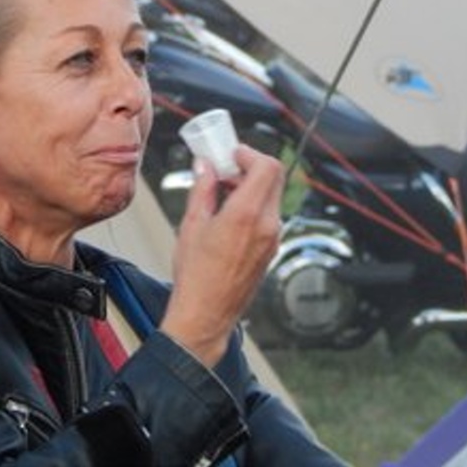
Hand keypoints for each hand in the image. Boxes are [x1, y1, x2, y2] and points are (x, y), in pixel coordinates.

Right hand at [160, 145, 282, 366]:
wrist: (207, 314)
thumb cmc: (196, 276)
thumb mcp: (191, 224)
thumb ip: (202, 189)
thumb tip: (205, 166)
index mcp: (245, 215)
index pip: (266, 167)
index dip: (249, 153)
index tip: (231, 153)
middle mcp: (266, 225)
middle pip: (274, 177)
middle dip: (251, 165)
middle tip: (226, 166)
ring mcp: (272, 238)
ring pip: (272, 195)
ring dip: (251, 185)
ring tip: (222, 190)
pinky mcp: (271, 248)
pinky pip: (269, 214)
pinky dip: (253, 203)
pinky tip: (229, 211)